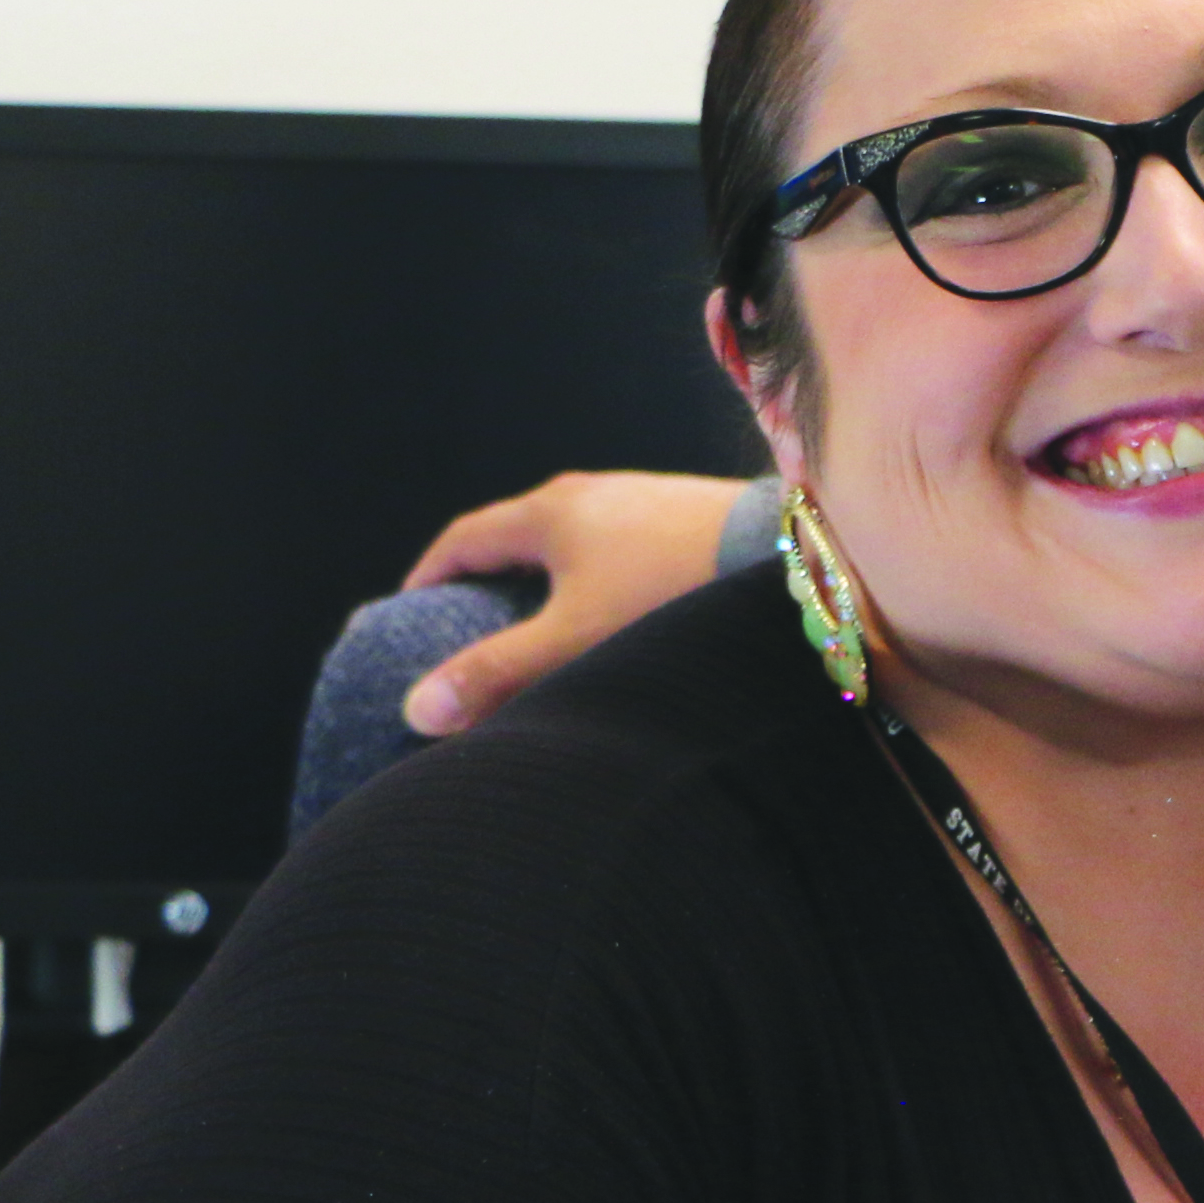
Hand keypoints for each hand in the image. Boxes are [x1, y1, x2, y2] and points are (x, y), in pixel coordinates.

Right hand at [393, 470, 749, 734]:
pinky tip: (622, 620)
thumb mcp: (573, 639)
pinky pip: (623, 550)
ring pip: (577, 543)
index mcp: (551, 511)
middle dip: (491, 580)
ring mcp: (647, 500)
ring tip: (545, 632)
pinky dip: (600, 582)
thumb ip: (496, 674)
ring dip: (551, 582)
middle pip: (520, 536)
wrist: (792, 557)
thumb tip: (418, 708)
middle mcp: (595, 494)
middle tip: (472, 629)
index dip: (432, 576)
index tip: (411, 612)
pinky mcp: (692, 518)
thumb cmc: (672, 593)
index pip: (466, 537)